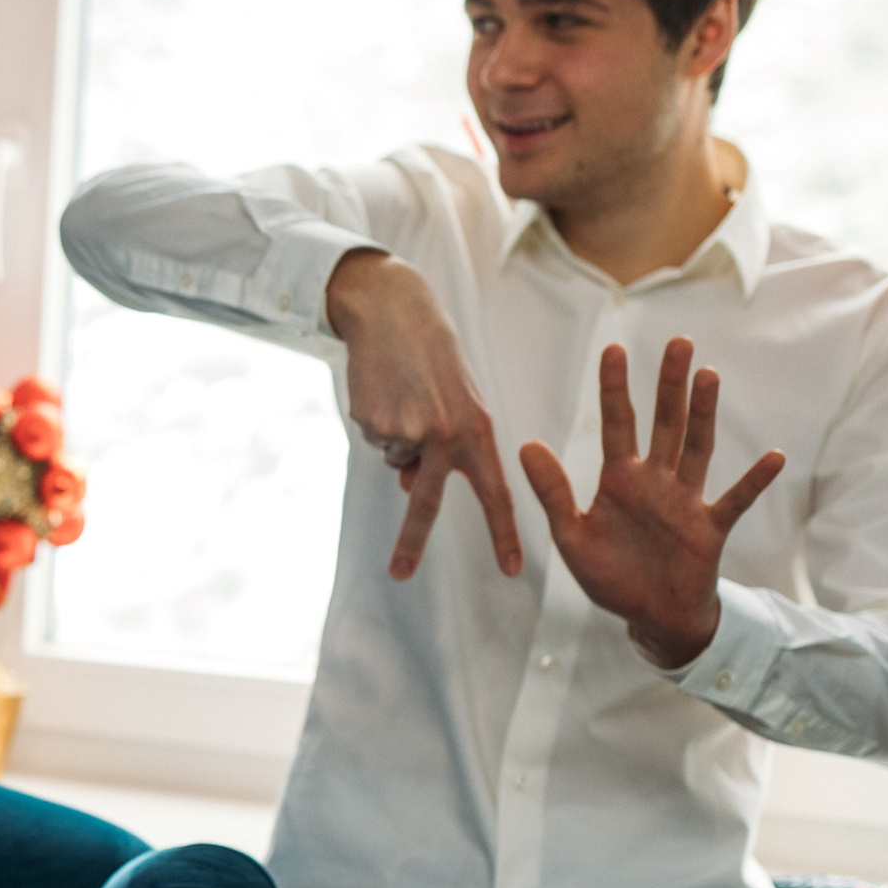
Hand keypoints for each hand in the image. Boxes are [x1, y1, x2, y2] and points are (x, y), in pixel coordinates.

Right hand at [325, 249, 523, 578]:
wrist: (394, 312)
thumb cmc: (432, 359)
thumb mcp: (453, 403)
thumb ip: (443, 448)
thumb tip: (407, 486)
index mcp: (477, 430)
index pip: (495, 492)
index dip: (504, 533)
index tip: (513, 568)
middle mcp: (444, 435)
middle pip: (426, 501)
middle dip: (411, 542)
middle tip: (399, 575)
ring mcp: (407, 429)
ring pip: (395, 460)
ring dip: (396, 438)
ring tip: (402, 395)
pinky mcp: (374, 422)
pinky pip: (375, 439)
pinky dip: (378, 421)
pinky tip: (384, 389)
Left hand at [518, 339, 784, 668]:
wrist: (651, 617)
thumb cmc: (611, 577)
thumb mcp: (571, 537)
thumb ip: (552, 493)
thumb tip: (526, 445)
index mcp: (619, 481)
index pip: (617, 424)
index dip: (615, 389)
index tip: (614, 349)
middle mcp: (656, 481)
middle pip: (665, 423)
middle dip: (669, 385)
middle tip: (678, 342)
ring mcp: (686, 501)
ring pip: (696, 447)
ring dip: (703, 414)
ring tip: (708, 375)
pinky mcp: (710, 528)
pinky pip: (736, 500)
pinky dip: (754, 481)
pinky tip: (774, 456)